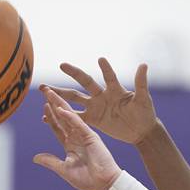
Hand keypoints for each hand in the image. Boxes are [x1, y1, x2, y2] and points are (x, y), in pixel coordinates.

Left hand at [34, 88, 121, 189]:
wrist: (103, 185)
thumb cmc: (87, 180)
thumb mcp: (64, 169)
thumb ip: (50, 161)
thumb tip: (35, 157)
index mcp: (70, 146)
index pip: (58, 128)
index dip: (50, 117)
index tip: (43, 107)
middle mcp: (77, 138)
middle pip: (62, 118)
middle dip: (54, 104)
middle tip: (46, 91)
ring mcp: (84, 136)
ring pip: (69, 116)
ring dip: (60, 104)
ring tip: (51, 93)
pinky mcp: (91, 137)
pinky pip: (79, 124)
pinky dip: (69, 116)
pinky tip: (61, 109)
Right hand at [42, 57, 157, 144]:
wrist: (141, 130)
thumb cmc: (145, 113)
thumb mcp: (143, 99)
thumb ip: (141, 83)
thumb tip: (143, 65)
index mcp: (115, 89)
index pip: (109, 76)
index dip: (106, 69)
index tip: (101, 59)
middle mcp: (102, 95)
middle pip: (85, 82)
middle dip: (74, 73)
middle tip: (62, 64)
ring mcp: (96, 106)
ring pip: (75, 98)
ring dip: (60, 94)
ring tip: (44, 89)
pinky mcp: (93, 119)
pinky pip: (75, 117)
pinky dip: (62, 116)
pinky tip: (48, 115)